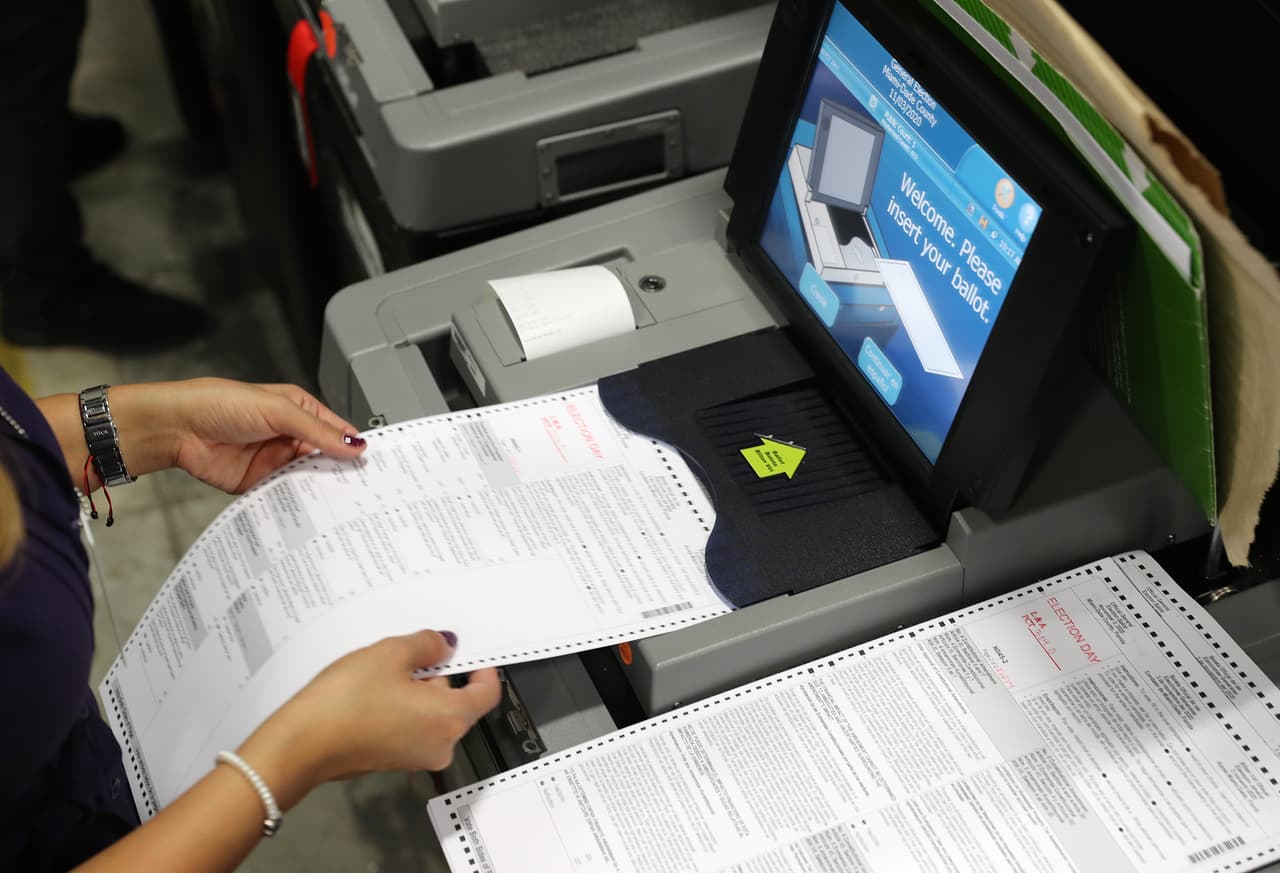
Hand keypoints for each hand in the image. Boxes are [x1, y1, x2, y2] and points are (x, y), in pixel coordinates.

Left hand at [112, 378, 366, 492]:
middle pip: (325, 458)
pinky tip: (307, 508)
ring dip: (318, 489)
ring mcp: (275, 461)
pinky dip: (294, 502)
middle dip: (340, 471)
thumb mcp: (277, 410)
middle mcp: (290, 436)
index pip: (337, 430)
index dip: (354, 445)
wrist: (177, 428)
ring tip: (339, 501)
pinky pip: (284, 496)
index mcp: (299, 411)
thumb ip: (317, 430)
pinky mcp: (259, 483)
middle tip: (362, 488)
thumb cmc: (218, 403)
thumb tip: (353, 444)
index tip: (372, 463)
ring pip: (307, 479)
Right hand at [238, 630, 501, 806]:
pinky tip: (374, 690)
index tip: (468, 651)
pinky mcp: (393, 760)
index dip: (483, 668)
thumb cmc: (348, 700)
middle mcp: (441, 745)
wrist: (300, 745)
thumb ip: (427, 645)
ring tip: (385, 669)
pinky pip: (412, 727)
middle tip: (413, 651)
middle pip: (458, 703)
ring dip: (418, 689)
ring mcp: (417, 756)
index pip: (488, 693)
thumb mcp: (391, 654)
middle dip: (439, 675)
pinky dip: (403, 707)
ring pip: (433, 714)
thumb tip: (445, 646)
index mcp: (451, 719)